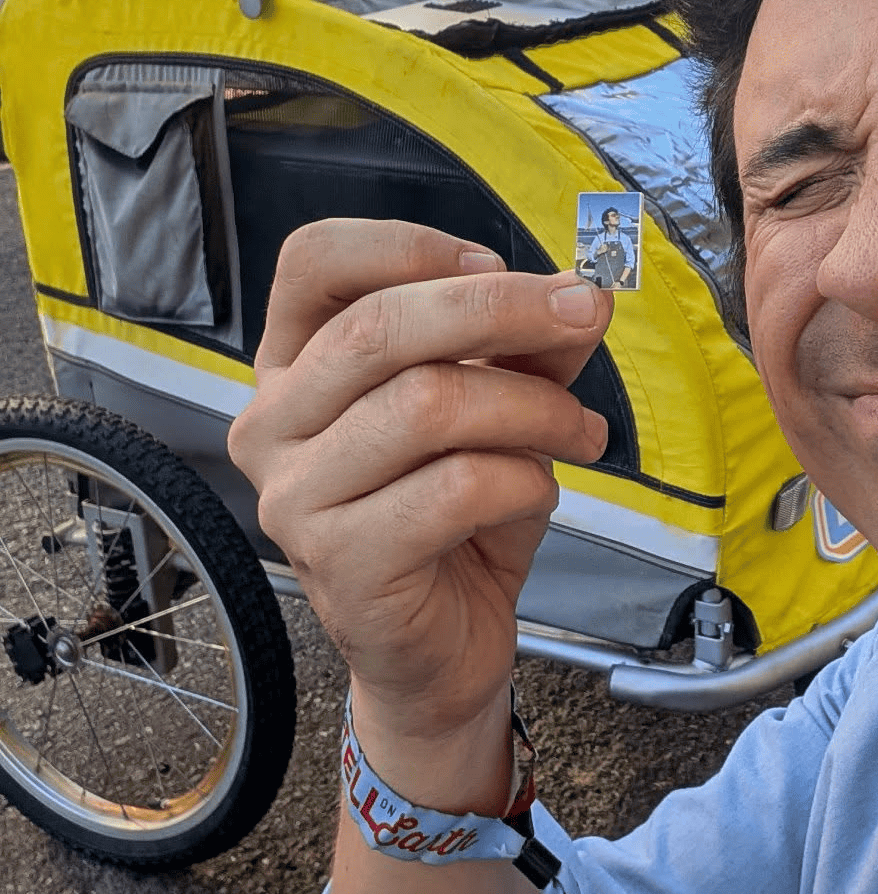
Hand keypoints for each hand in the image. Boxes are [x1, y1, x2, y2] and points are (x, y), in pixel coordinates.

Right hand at [228, 222, 611, 762]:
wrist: (443, 648)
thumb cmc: (460, 515)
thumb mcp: (500, 407)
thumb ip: (529, 345)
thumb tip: (584, 295)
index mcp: (296, 365)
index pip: (313, 261)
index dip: (408, 245)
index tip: (492, 261)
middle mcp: (274, 424)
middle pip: (380, 326)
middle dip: (504, 308)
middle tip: (586, 312)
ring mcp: (295, 498)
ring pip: (427, 404)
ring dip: (533, 408)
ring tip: (582, 432)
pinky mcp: (342, 565)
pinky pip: (454, 488)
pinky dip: (523, 480)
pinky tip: (538, 494)